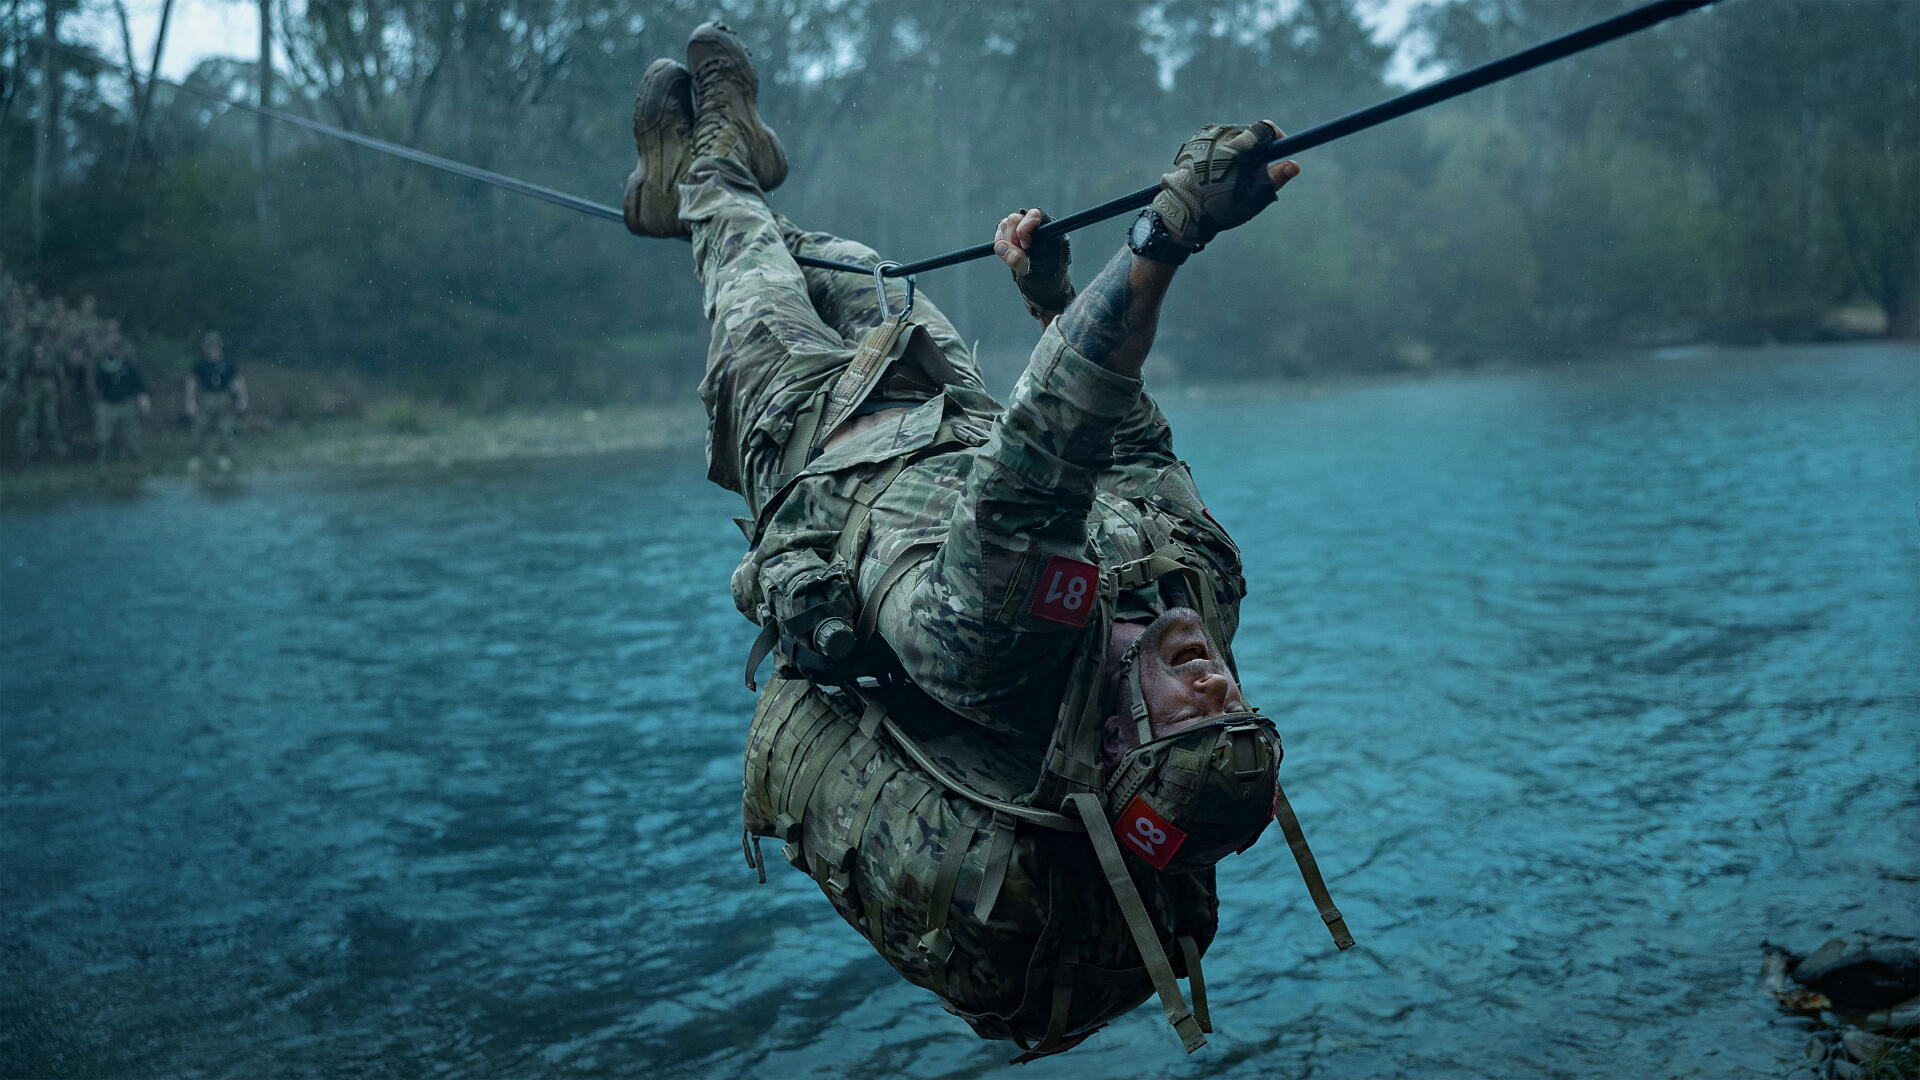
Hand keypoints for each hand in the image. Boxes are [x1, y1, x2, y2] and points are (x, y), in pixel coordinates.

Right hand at [994, 208, 1074, 321]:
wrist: (1042, 280)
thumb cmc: (1046, 272)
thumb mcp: (1035, 269)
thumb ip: (1019, 259)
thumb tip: (1000, 247)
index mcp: (1046, 226)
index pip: (1034, 215)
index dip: (1026, 227)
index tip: (1026, 245)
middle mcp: (1031, 223)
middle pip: (1014, 219)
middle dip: (1013, 238)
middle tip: (1018, 254)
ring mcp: (1018, 227)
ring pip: (1004, 226)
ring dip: (1006, 243)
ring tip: (1016, 258)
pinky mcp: (1008, 235)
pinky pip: (998, 235)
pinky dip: (1000, 245)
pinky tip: (1008, 255)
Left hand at [1150, 121, 1300, 250]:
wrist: (1182, 210)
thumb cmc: (1219, 207)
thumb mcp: (1252, 197)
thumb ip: (1274, 178)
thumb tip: (1294, 166)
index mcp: (1239, 145)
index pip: (1266, 128)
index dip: (1277, 137)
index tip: (1280, 152)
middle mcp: (1221, 135)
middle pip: (1249, 133)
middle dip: (1257, 149)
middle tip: (1255, 171)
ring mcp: (1205, 138)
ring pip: (1232, 137)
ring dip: (1238, 151)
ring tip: (1233, 175)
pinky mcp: (1193, 144)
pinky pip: (1215, 143)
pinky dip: (1221, 153)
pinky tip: (1217, 172)